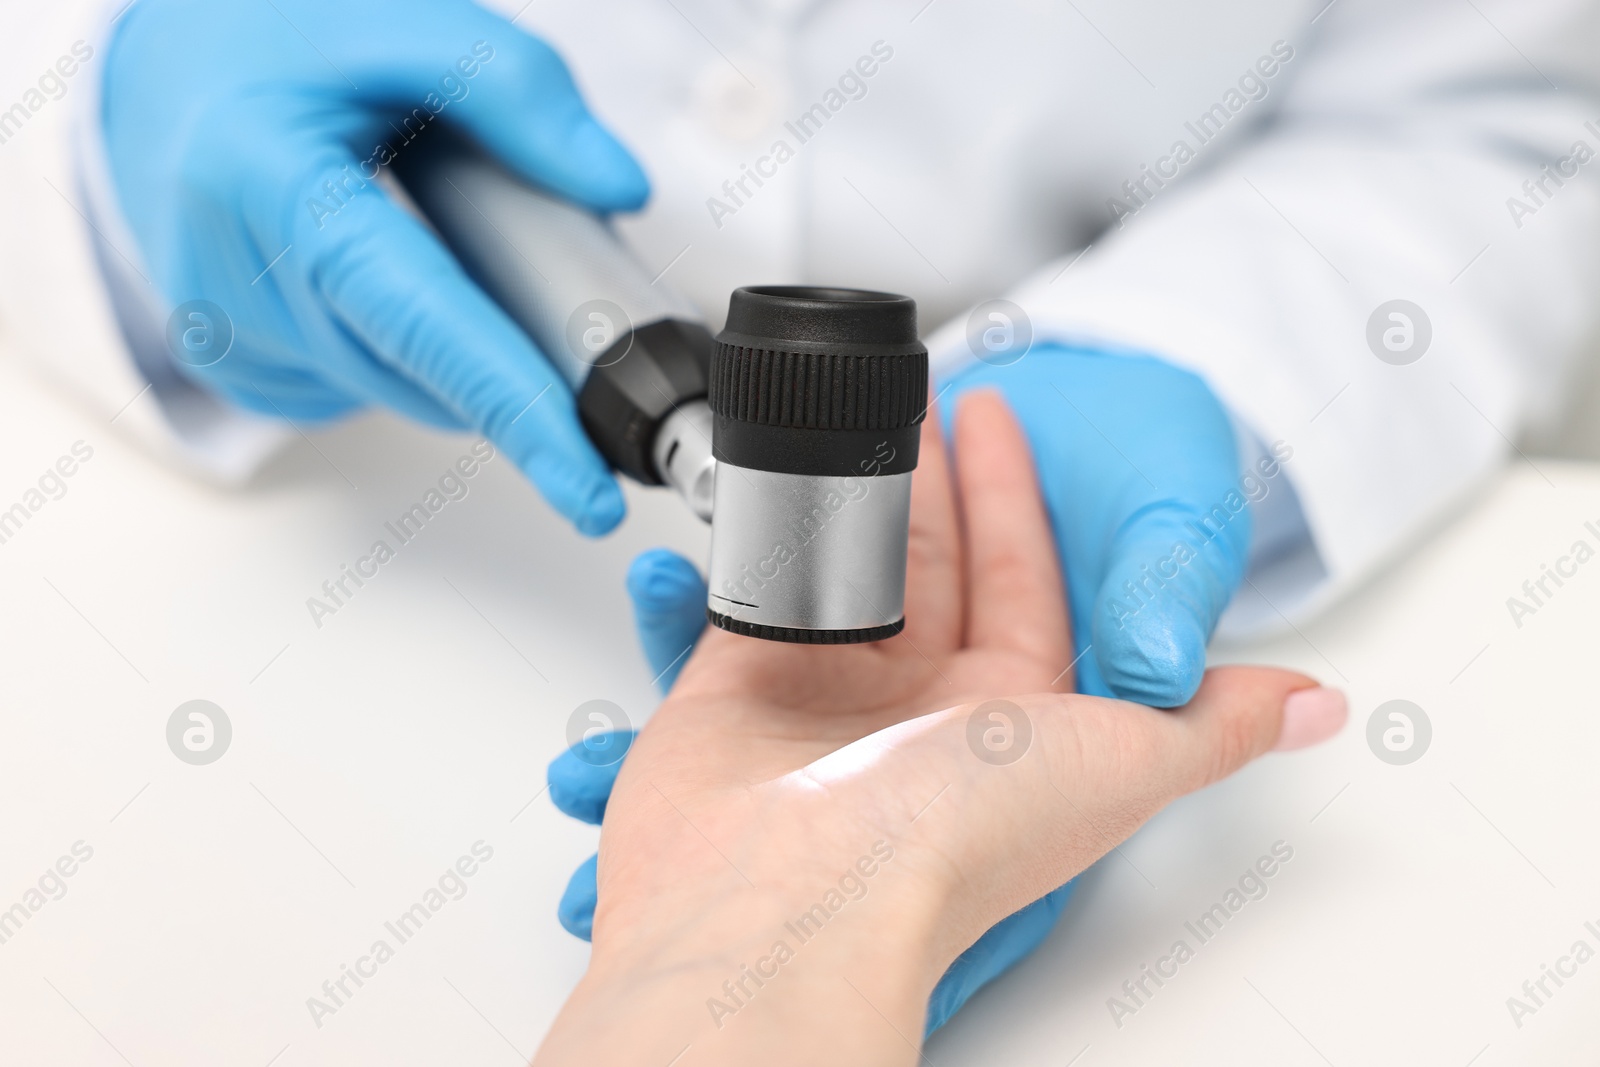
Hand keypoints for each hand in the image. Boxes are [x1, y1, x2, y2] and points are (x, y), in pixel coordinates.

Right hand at [105, 0, 647, 533]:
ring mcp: (235, 344)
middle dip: (517, 359)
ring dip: (459, 342)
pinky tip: (384, 273)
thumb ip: (515, 93)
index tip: (591, 490)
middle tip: (543, 277)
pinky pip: (370, 382)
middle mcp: (239, 287)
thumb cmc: (272, 46)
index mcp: (274, 190)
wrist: (154, 82)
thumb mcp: (398, 24)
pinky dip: (409, 346)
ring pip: (408, 386)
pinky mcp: (246, 374)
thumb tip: (619, 188)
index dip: (518, 412)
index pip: (422, 326)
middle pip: (430, 375)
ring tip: (435, 238)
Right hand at [535, 392, 1342, 1064]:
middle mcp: (922, 716)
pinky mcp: (738, 689)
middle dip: (930, 480)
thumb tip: (1320, 707)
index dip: (1014, 496)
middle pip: (933, 567)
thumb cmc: (947, 842)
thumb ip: (1213, 721)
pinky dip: (767, 545)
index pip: (1024, 581)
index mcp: (1014, 725)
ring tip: (847, 428)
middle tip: (918, 401)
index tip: (994, 416)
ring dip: (851, 503)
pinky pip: (758, 594)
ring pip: (849, 574)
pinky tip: (779, 493)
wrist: (784, 902)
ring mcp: (828, 702)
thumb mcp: (1117, 762)